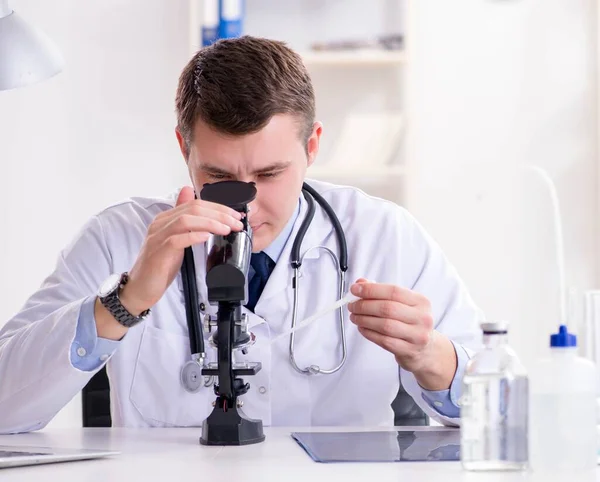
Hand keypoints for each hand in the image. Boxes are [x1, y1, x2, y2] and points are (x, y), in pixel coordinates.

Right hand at [120, 186, 243, 314]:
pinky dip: (193, 236)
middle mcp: (160, 224)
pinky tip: (207, 237)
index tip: (235, 215)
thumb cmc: (160, 265)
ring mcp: (157, 237)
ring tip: (227, 229)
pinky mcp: (158, 252)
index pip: (195, 204)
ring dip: (210, 223)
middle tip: (236, 222)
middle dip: (219, 214)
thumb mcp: (177, 240)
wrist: (140, 288)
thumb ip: (186, 222)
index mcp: (166, 219)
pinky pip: (176, 239)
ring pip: (185, 221)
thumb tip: (190, 196)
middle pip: (193, 209)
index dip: (218, 208)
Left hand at [348, 279, 456, 390]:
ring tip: (354, 316)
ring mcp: (417, 336)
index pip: (394, 291)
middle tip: (352, 305)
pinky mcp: (409, 350)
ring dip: (364, 319)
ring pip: (384, 325)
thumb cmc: (410, 323)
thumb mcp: (402, 304)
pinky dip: (368, 333)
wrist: (426, 350)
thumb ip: (381, 292)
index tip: (355, 289)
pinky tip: (362, 328)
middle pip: (387, 308)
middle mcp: (422, 318)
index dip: (371, 289)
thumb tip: (360, 283)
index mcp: (421, 301)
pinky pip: (384, 340)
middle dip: (364, 305)